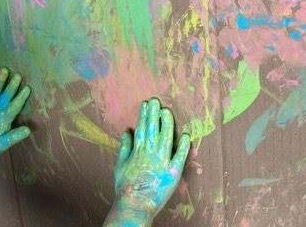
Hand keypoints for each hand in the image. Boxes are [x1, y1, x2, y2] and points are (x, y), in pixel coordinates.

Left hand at [0, 68, 30, 155]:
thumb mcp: (3, 144)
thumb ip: (14, 137)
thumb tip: (28, 130)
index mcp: (3, 120)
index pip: (13, 108)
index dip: (20, 98)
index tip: (27, 88)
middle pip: (4, 97)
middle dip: (11, 86)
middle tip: (18, 75)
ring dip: (0, 81)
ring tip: (4, 69)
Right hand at [110, 99, 190, 221]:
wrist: (136, 206)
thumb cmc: (126, 188)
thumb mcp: (120, 167)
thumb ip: (124, 148)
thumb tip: (126, 131)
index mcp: (138, 153)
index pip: (141, 129)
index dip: (144, 115)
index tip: (146, 104)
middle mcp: (150, 155)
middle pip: (153, 130)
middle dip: (154, 114)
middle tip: (156, 100)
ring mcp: (162, 162)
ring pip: (166, 138)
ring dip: (167, 124)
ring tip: (167, 111)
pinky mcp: (173, 172)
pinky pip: (179, 156)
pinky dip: (182, 145)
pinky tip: (186, 135)